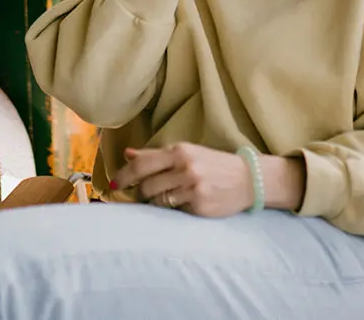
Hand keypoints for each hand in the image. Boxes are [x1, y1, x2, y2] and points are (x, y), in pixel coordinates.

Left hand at [114, 143, 255, 217]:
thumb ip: (156, 155)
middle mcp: (185, 168)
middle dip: (139, 193)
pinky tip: (179, 205)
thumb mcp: (187, 153)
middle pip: (146, 185)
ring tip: (161, 199)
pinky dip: (171, 210)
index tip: (113, 186)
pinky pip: (173, 211)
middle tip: (142, 195)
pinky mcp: (199, 205)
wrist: (249, 179)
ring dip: (153, 203)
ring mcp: (192, 188)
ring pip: (157, 201)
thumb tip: (128, 154)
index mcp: (180, 151)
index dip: (124, 177)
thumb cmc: (214, 165)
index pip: (142, 164)